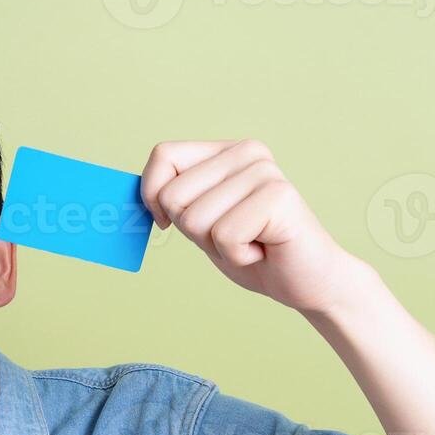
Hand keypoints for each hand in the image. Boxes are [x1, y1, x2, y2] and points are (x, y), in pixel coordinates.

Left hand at [139, 139, 365, 313]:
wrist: (307, 284)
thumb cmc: (253, 253)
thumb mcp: (201, 224)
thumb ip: (172, 203)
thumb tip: (127, 198)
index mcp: (227, 151)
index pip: (163, 155)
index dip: (153, 197)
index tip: (172, 222)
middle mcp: (248, 152)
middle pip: (173, 194)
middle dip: (194, 232)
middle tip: (234, 237)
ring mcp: (265, 172)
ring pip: (195, 219)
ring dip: (218, 247)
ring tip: (252, 243)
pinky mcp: (279, 197)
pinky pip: (224, 236)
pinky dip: (239, 257)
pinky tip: (264, 250)